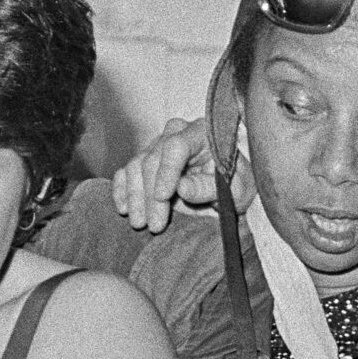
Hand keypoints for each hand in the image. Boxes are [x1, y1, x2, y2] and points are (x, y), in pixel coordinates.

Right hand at [109, 117, 252, 234]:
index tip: (164, 197)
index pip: (176, 147)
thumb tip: (181, 188)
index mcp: (202, 133)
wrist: (230, 189)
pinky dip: (122, 190)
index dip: (167, 172)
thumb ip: (208, 187)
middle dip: (151, 196)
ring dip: (135, 197)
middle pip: (153, 160)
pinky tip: (124, 209)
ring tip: (140, 223)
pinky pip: (126, 172)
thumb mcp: (233, 190)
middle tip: (155, 225)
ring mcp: (158, 145)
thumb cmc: (235, 185)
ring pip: (136, 167)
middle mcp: (176, 133)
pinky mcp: (145, 160)